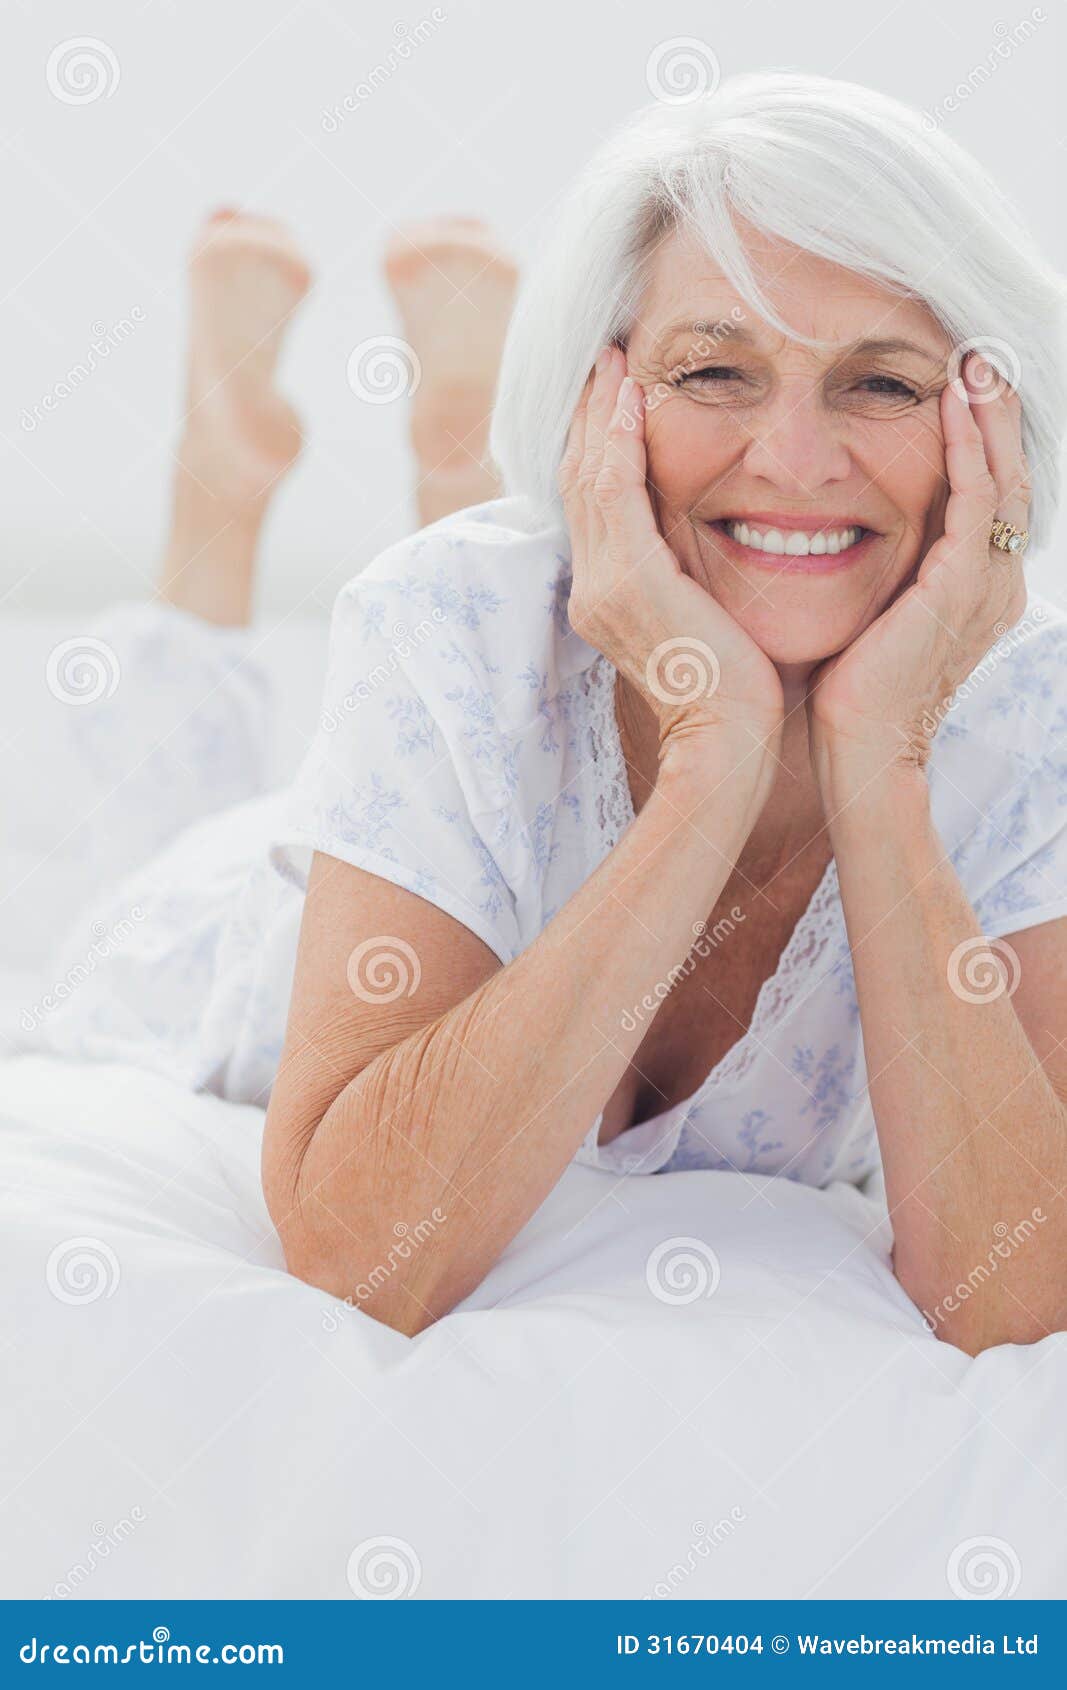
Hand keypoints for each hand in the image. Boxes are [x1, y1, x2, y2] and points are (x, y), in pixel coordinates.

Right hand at [559, 345, 783, 784]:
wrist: (729, 744)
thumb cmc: (736, 697)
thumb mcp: (706, 625)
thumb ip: (692, 583)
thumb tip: (715, 547)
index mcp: (608, 599)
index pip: (596, 504)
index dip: (599, 445)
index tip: (616, 395)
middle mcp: (593, 588)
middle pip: (580, 480)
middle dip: (591, 416)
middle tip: (606, 357)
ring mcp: (603, 584)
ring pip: (589, 475)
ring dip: (601, 412)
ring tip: (614, 360)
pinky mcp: (629, 579)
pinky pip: (615, 490)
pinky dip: (618, 439)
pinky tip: (633, 398)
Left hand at [806, 352, 1029, 784]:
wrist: (860, 752)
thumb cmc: (850, 697)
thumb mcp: (872, 619)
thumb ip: (877, 574)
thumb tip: (830, 532)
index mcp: (977, 590)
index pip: (988, 496)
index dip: (980, 440)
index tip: (959, 386)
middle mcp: (995, 582)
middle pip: (1009, 476)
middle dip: (997, 413)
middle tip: (980, 353)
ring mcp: (987, 584)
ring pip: (1002, 476)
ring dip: (990, 413)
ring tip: (976, 359)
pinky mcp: (963, 586)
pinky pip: (976, 497)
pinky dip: (969, 446)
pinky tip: (954, 401)